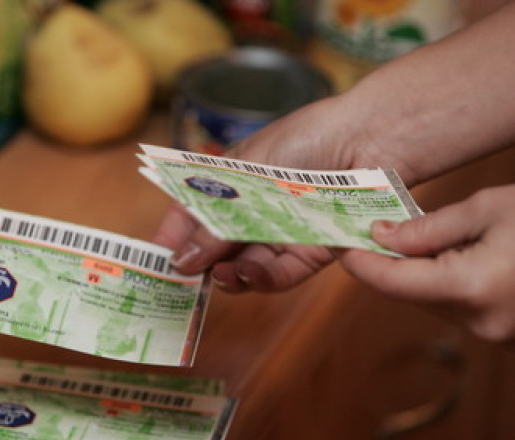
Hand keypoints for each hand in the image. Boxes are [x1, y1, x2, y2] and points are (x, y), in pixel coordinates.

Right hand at [154, 96, 387, 291]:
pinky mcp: (314, 250)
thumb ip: (214, 223)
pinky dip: (260, 279)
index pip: (194, 211)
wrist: (371, 138)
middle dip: (200, 264)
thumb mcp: (246, 178)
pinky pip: (280, 273)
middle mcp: (256, 206)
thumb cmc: (306, 138)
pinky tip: (245, 275)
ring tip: (217, 277)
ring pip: (247, 264)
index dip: (174, 235)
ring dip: (228, 275)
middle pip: (219, 244)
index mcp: (233, 178)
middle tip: (184, 280)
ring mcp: (284, 229)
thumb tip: (181, 261)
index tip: (157, 258)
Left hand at [340, 185, 514, 343]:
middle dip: (387, 261)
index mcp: (470, 287)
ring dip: (419, 271)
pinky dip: (446, 282)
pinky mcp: (505, 335)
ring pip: (431, 301)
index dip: (358, 261)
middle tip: (367, 229)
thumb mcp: (489, 209)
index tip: (336, 241)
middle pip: (408, 293)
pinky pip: (458, 307)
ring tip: (426, 235)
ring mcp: (495, 334)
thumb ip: (428, 227)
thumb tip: (381, 236)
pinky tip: (460, 254)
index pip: (390, 281)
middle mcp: (480, 322)